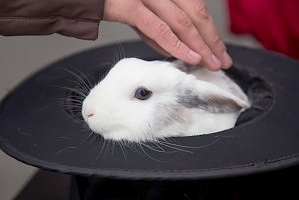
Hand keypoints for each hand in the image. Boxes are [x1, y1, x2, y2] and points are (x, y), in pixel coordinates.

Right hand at [103, 0, 231, 69]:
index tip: (219, 51)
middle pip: (195, 14)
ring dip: (199, 45)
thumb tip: (177, 49)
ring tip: (211, 63)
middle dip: (210, 41)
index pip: (195, 9)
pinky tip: (189, 57)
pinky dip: (175, 44)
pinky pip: (157, 27)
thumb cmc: (110, 1)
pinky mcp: (128, 5)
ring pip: (181, 21)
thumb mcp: (139, 11)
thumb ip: (156, 28)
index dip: (210, 32)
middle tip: (221, 61)